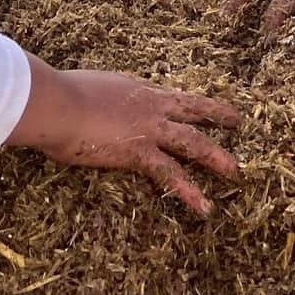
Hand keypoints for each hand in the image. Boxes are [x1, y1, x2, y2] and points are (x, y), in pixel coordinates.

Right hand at [9, 63, 240, 215]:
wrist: (58, 104)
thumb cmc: (60, 95)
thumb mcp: (85, 87)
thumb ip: (95, 95)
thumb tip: (88, 99)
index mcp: (134, 87)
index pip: (166, 94)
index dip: (182, 100)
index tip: (196, 103)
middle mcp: (149, 104)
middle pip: (191, 108)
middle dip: (215, 113)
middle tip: (235, 119)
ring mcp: (149, 128)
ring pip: (193, 142)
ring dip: (216, 156)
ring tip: (235, 170)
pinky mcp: (140, 153)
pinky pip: (171, 175)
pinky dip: (190, 192)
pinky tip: (205, 207)